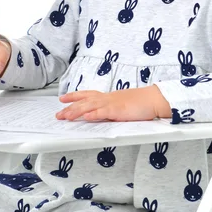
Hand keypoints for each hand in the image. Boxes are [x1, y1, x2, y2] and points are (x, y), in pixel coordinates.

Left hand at [55, 86, 170, 121]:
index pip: (87, 94)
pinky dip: (94, 114)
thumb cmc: (140, 103)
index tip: (62, 98)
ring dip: (77, 111)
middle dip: (70, 107)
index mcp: (108, 96)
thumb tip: (102, 113)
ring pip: (90, 106)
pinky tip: (86, 117)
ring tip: (66, 116)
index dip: (74, 96)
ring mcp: (112, 103)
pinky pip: (104, 112)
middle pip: (84, 101)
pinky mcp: (118, 110)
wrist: (153, 99)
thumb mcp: (121, 104)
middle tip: (58, 114)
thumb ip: (111, 108)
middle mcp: (107, 98)